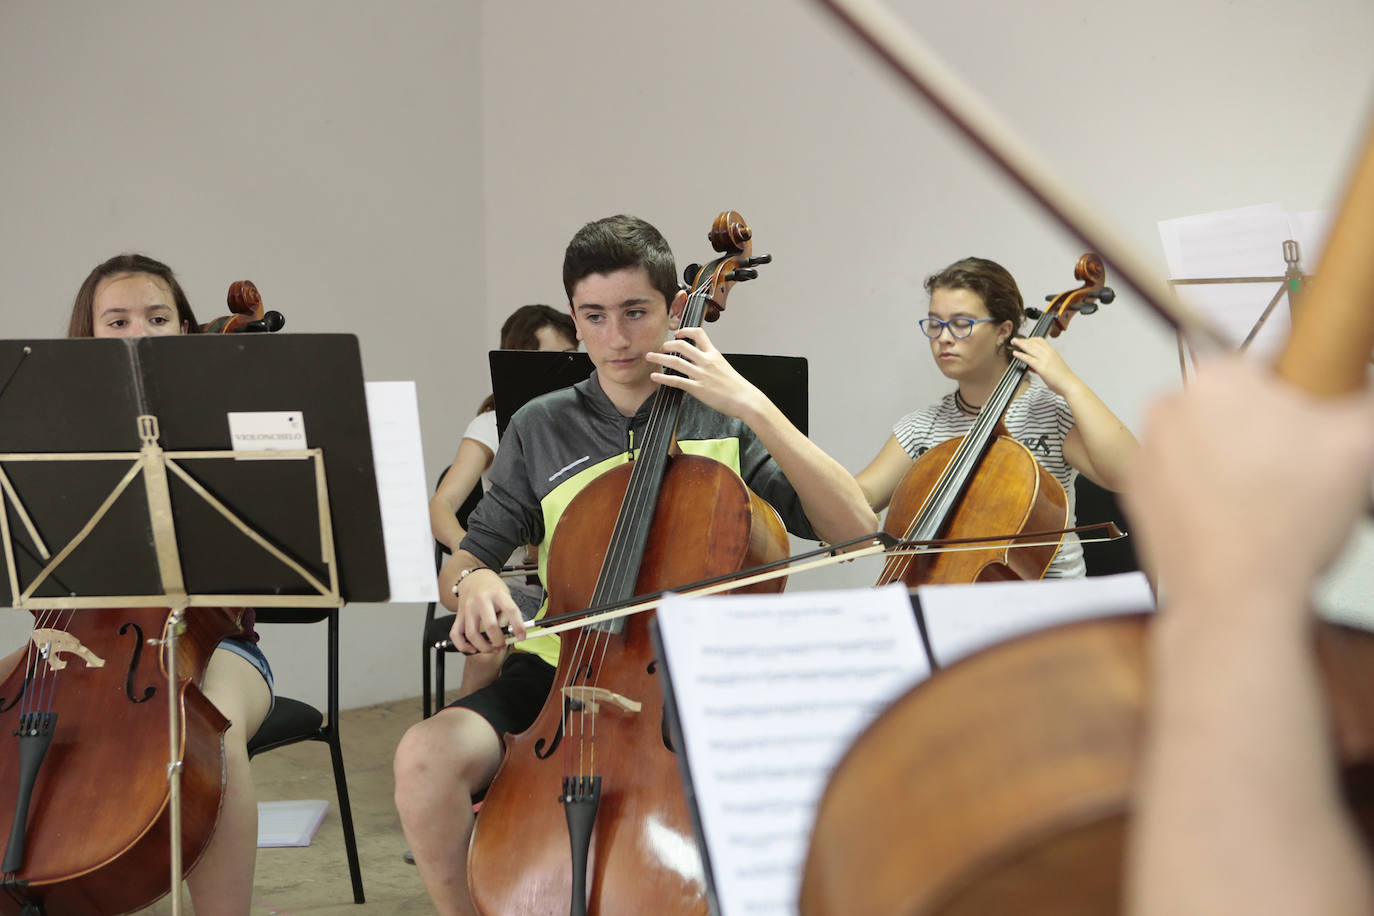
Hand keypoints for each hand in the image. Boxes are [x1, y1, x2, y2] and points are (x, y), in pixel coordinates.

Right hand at [443, 565, 527, 653]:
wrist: (473, 578)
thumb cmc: (491, 588)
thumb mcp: (505, 594)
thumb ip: (507, 613)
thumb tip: (510, 633)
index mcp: (497, 594)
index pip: (511, 610)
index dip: (518, 627)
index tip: (521, 637)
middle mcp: (481, 600)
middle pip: (490, 626)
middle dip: (499, 641)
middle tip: (502, 644)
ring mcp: (468, 608)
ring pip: (472, 634)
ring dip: (483, 647)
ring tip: (491, 649)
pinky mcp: (458, 616)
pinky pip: (456, 635)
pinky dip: (463, 646)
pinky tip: (473, 649)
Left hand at [647, 326, 764, 420]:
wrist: (745, 399)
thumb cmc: (737, 386)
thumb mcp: (725, 366)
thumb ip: (712, 361)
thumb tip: (702, 361)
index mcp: (714, 354)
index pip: (698, 333)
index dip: (685, 331)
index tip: (677, 333)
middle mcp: (706, 361)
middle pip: (682, 345)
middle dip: (667, 344)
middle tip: (660, 348)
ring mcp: (701, 374)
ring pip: (675, 361)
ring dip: (659, 358)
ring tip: (650, 357)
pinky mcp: (698, 389)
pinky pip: (676, 381)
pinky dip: (663, 378)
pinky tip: (655, 377)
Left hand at [1010, 337, 1079, 396]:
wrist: (1070, 384)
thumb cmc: (1063, 377)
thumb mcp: (1054, 365)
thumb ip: (1043, 363)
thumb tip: (1032, 365)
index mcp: (1052, 352)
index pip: (1040, 340)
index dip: (1030, 339)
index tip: (1024, 339)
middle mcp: (1049, 353)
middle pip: (1033, 342)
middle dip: (1023, 340)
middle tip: (1015, 340)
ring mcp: (1045, 359)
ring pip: (1030, 348)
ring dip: (1020, 344)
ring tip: (1013, 342)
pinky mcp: (1041, 367)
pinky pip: (1028, 358)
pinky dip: (1021, 355)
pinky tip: (1015, 354)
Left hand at [1125, 359, 1373, 606]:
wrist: (1234, 596)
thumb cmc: (1283, 524)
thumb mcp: (1359, 443)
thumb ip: (1367, 400)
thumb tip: (1365, 389)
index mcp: (1218, 377)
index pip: (1271, 366)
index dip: (1302, 400)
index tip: (1314, 427)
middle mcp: (1169, 406)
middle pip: (1236, 406)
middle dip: (1268, 431)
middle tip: (1295, 469)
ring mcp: (1146, 450)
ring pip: (1208, 441)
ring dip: (1236, 461)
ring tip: (1268, 498)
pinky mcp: (1134, 490)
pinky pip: (1182, 476)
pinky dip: (1206, 490)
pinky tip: (1236, 515)